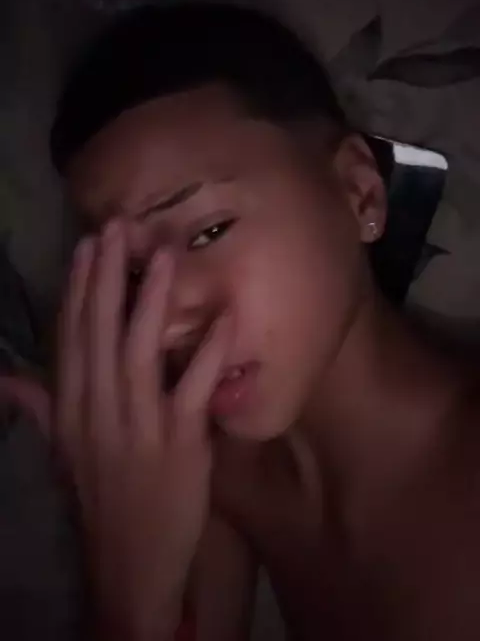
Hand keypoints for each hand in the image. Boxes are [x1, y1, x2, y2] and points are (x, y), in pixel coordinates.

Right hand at [56, 220, 228, 639]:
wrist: (130, 567)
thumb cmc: (100, 501)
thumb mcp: (63, 454)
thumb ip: (39, 409)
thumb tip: (8, 376)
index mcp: (70, 410)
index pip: (71, 338)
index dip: (77, 289)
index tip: (86, 245)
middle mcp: (97, 411)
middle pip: (99, 333)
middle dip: (107, 277)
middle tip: (118, 227)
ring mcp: (137, 426)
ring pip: (139, 351)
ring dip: (150, 300)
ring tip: (161, 253)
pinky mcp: (179, 445)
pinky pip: (193, 391)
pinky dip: (208, 354)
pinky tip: (223, 318)